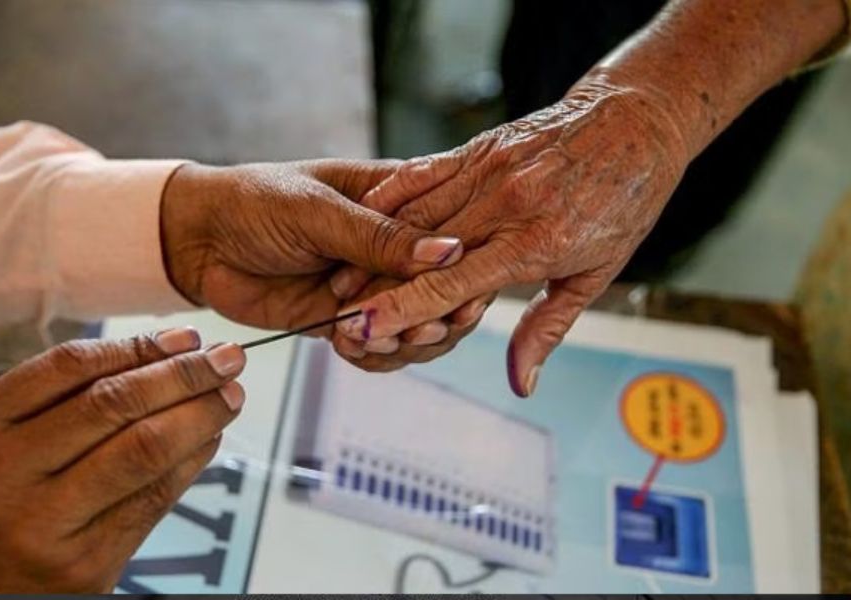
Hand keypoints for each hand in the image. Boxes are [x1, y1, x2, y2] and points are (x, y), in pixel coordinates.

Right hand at [0, 329, 244, 591]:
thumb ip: (64, 398)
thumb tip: (170, 353)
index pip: (69, 366)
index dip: (138, 346)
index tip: (185, 338)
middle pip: (113, 403)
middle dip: (184, 374)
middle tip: (227, 359)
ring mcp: (42, 524)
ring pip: (143, 449)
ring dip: (200, 415)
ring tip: (229, 395)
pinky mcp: (84, 563)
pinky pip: (154, 497)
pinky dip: (192, 460)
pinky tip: (209, 439)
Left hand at [160, 160, 462, 334]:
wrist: (196, 240)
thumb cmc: (253, 201)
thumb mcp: (317, 210)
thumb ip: (379, 237)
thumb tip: (448, 252)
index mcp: (398, 200)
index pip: (453, 234)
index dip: (464, 269)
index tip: (464, 295)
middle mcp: (391, 245)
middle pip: (444, 289)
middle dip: (437, 313)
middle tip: (424, 328)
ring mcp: (370, 285)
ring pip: (416, 323)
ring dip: (407, 339)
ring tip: (383, 340)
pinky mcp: (345, 319)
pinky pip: (378, 346)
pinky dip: (373, 355)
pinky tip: (352, 347)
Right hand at [333, 78, 688, 394]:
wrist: (638, 120)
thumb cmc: (623, 201)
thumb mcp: (596, 274)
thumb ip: (547, 328)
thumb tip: (520, 383)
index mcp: (534, 243)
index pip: (451, 286)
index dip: (402, 310)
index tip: (363, 331)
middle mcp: (504, 205)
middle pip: (420, 254)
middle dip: (374, 288)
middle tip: (336, 316)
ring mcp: (488, 170)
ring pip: (413, 214)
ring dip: (372, 249)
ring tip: (339, 279)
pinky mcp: (479, 147)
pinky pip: (423, 173)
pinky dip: (390, 198)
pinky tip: (363, 217)